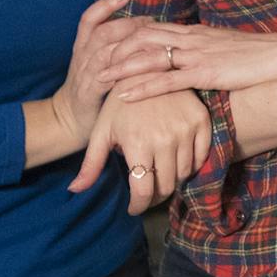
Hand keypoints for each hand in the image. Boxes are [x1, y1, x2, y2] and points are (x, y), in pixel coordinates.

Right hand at [47, 0, 144, 140]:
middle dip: (128, 24)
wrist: (68, 122)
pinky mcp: (89, 92)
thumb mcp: (97, 64)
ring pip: (104, 51)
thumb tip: (142, 30)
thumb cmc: (92, 90)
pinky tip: (141, 65)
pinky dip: (123, 69)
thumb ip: (113, 47)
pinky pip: (106, 76)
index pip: (89, 18)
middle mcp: (81, 57)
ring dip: (128, 44)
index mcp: (82, 47)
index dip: (106, 4)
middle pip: (103, 32)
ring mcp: (84, 74)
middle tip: (151, 21)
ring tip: (150, 41)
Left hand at [68, 89, 210, 213]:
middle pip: (166, 186)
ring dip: (172, 180)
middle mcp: (165, 139)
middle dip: (154, 196)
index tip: (133, 208)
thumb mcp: (101, 132)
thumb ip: (91, 164)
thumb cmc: (119, 103)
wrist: (146, 68)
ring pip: (184, 174)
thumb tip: (74, 190)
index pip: (143, 191)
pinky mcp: (201, 121)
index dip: (138, 206)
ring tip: (160, 175)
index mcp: (138, 143)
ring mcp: (186, 129)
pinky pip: (201, 157)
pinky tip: (177, 161)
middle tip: (146, 193)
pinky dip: (191, 165)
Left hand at [101, 22, 276, 102]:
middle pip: (142, 37)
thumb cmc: (260, 56)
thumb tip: (191, 59)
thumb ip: (205, 51)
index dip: (126, 35)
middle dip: (113, 48)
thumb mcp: (226, 48)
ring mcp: (197, 55)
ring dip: (119, 67)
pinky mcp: (206, 73)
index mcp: (195, 32)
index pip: (153, 27)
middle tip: (90, 59)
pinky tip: (123, 95)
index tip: (105, 44)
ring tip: (97, 77)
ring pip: (148, 56)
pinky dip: (141, 87)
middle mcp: (192, 38)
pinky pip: (167, 80)